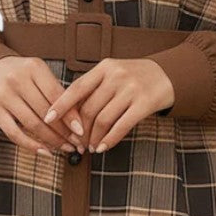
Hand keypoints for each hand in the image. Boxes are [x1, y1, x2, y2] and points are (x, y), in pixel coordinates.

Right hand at [0, 56, 85, 155]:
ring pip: (32, 124)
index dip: (70, 115)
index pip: (56, 95)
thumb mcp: (38, 73)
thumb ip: (55, 90)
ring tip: (65, 148)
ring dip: (52, 140)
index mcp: (34, 67)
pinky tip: (45, 152)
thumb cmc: (21, 73)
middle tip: (77, 144)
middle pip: (46, 112)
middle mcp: (17, 80)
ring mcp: (4, 95)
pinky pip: (14, 133)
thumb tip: (77, 119)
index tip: (82, 131)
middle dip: (64, 132)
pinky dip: (31, 145)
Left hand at [42, 58, 174, 152]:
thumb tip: (68, 114)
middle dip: (79, 130)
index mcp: (104, 67)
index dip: (60, 105)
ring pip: (103, 120)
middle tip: (75, 143)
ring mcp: (131, 89)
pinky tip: (103, 147)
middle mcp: (116, 76)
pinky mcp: (144, 103)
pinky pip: (121, 126)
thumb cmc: (133, 77)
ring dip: (93, 138)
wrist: (167, 75)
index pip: (76, 88)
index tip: (47, 119)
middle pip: (89, 109)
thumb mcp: (111, 74)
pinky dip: (109, 140)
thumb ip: (92, 88)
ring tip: (89, 147)